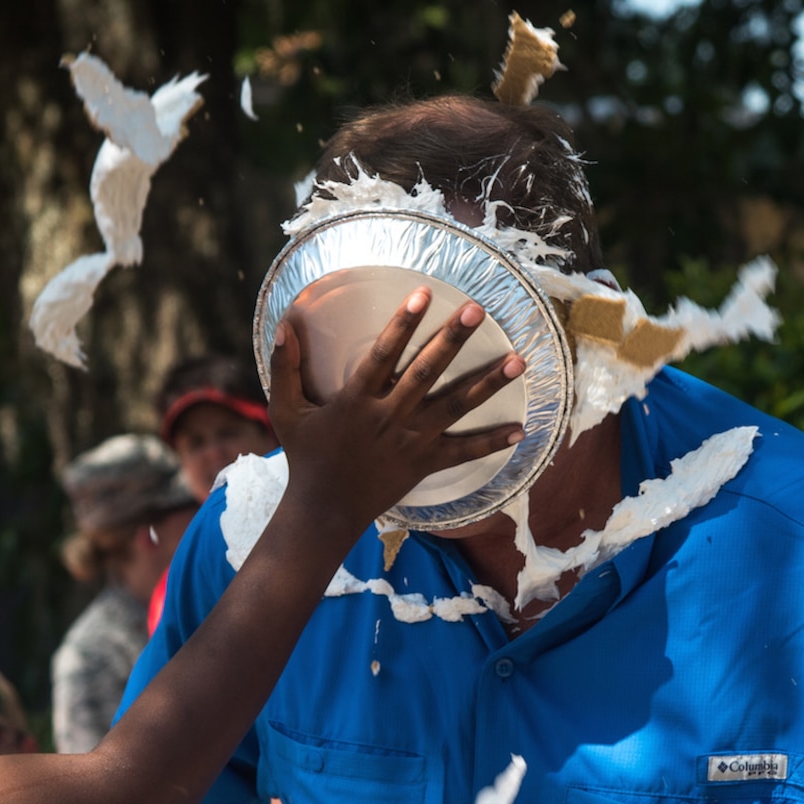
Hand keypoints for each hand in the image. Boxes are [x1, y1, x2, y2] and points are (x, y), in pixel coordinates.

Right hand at [269, 288, 525, 538]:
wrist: (324, 510)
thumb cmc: (306, 456)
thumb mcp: (285, 411)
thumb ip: (284, 367)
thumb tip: (283, 324)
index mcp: (356, 399)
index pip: (383, 352)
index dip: (403, 322)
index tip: (423, 293)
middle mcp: (389, 417)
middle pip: (426, 372)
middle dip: (453, 340)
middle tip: (478, 311)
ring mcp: (411, 441)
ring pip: (455, 407)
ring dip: (487, 384)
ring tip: (518, 361)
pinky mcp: (424, 464)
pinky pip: (463, 452)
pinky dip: (491, 442)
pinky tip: (520, 430)